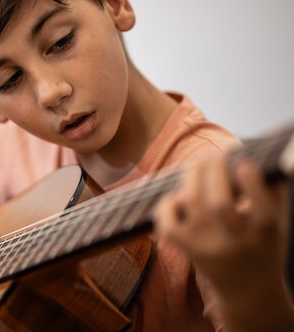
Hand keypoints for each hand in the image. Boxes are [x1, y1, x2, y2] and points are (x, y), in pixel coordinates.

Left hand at [155, 156, 289, 296]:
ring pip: (192, 204)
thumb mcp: (279, 223)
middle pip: (219, 204)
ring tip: (197, 167)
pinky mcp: (188, 249)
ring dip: (191, 177)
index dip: (251, 184)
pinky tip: (176, 196)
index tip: (243, 163)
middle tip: (215, 156)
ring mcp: (208, 247)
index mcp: (265, 235)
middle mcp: (236, 243)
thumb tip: (265, 155)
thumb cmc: (263, 246)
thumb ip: (274, 190)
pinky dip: (166, 205)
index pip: (261, 212)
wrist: (247, 291)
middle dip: (214, 171)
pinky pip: (168, 225)